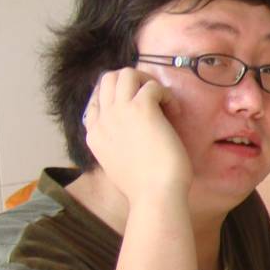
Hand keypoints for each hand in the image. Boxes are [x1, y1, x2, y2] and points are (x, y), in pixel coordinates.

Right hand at [82, 68, 191, 205]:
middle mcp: (102, 120)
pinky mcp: (142, 110)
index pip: (95, 100)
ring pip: (124, 73)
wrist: (154, 196)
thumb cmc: (145, 187)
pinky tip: (175, 111)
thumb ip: (116, 146)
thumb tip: (130, 136)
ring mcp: (119, 113)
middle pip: (106, 80)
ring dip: (146, 80)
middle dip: (131, 81)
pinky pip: (152, 85)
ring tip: (162, 100)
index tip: (138, 105)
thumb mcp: (118, 165)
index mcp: (94, 135)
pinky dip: (166, 93)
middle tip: (152, 97)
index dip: (117, 96)